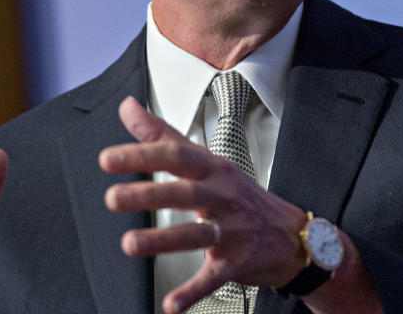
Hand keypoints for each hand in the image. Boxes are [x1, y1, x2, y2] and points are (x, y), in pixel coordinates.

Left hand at [99, 97, 308, 313]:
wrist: (293, 235)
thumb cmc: (242, 195)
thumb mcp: (207, 160)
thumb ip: (163, 135)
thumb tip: (127, 107)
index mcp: (213, 169)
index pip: (176, 155)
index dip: (142, 155)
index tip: (109, 159)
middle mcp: (222, 196)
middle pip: (185, 192)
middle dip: (149, 194)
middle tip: (113, 198)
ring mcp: (232, 230)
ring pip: (196, 234)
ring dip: (162, 240)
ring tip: (130, 244)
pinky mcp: (238, 262)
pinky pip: (213, 277)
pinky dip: (193, 291)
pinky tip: (171, 304)